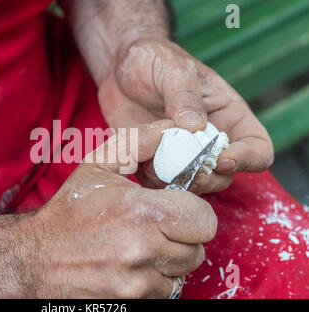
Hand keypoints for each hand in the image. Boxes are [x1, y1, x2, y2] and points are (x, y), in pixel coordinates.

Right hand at [26, 121, 216, 297]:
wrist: (36, 259)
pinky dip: (157, 279)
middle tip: (160, 227)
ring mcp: (139, 282)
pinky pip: (167, 291)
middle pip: (198, 248)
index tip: (177, 209)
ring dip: (171, 259)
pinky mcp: (133, 301)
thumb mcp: (97, 165)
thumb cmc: (69, 211)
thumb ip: (138, 143)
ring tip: (144, 245)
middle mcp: (145, 250)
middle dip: (184, 236)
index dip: (193, 212)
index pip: (204, 219)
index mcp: (142, 212)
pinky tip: (134, 265)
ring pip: (184, 271)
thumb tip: (172, 130)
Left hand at [98, 38, 273, 193]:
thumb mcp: (174, 69)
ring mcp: (180, 154)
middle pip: (223, 176)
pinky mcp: (154, 161)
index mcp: (228, 115)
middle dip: (206, 179)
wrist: (120, 68)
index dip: (248, 159)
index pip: (257, 146)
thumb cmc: (155, 60)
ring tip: (152, 165)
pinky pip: (157, 181)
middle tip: (183, 171)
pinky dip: (148, 179)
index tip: (223, 159)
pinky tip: (135, 162)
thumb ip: (185, 96)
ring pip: (189, 184)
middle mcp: (208, 140)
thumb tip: (195, 128)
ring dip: (173, 182)